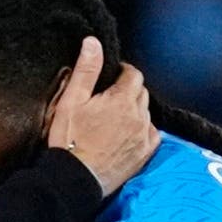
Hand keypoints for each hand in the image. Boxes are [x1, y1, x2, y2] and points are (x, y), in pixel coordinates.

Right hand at [46, 37, 158, 195]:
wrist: (75, 179)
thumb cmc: (69, 140)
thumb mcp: (71, 101)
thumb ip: (86, 70)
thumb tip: (94, 42)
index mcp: (122, 99)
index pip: (133, 74)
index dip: (122, 72)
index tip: (111, 78)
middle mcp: (139, 116)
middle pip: (141, 93)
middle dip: (128, 91)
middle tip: (109, 98)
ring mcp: (144, 136)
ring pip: (146, 113)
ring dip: (135, 111)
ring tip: (116, 118)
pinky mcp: (145, 154)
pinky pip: (152, 134)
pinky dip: (143, 130)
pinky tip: (128, 134)